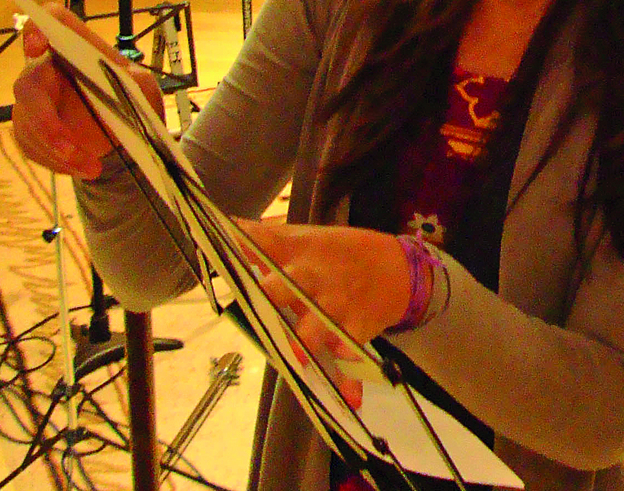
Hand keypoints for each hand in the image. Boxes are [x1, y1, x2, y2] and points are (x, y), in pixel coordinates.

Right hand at [10, 4, 164, 178]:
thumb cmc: (132, 101)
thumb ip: (131, 84)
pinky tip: (83, 167)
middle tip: (69, 148)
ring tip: (92, 167)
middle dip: (47, 121)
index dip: (37, 27)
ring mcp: (34, 100)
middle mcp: (49, 68)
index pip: (52, 22)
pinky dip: (57, 162)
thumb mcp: (143, 90)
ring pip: (27, 122)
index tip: (37, 45)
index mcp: (78, 48)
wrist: (126, 139)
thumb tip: (115, 89)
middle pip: (28, 83)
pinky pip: (31, 145)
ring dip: (57, 150)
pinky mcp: (28, 129)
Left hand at [234, 220, 411, 408]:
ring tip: (298, 355)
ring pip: (319, 323)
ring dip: (308, 338)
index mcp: (301, 254)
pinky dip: (350, 375)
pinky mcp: (358, 326)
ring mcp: (338, 304)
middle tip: (258, 304)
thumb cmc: (342, 254)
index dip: (246, 245)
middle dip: (273, 295)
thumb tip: (227, 227)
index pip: (267, 244)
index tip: (224, 244)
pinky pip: (350, 352)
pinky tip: (349, 397)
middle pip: (289, 286)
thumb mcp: (309, 239)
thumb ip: (268, 239)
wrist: (398, 268)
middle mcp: (316, 278)